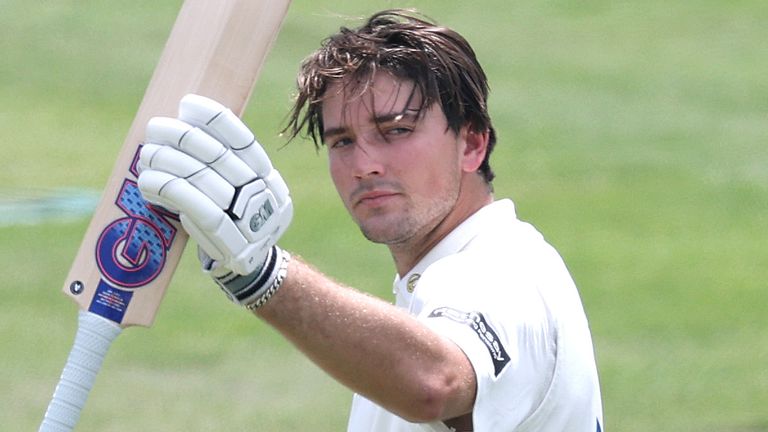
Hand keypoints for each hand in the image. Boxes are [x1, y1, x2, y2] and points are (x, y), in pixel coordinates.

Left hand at [138, 94, 292, 307]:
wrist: (249, 269)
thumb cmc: (231, 221)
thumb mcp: (236, 192)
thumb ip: (220, 167)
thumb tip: (179, 126)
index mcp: (269, 179)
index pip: (244, 141)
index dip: (215, 120)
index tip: (187, 104)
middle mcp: (265, 197)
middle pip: (219, 157)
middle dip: (182, 137)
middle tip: (155, 128)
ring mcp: (251, 221)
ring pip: (203, 179)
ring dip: (167, 162)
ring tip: (146, 155)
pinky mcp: (232, 244)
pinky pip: (197, 208)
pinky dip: (169, 190)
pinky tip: (148, 182)